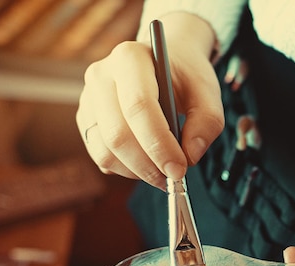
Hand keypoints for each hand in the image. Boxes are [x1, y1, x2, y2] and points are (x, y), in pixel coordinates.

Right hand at [75, 12, 223, 188]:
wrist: (165, 66)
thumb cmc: (186, 78)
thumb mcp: (208, 92)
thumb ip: (207, 123)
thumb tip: (190, 156)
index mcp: (130, 58)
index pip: (138, 106)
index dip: (159, 144)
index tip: (180, 168)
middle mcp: (101, 76)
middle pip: (118, 133)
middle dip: (149, 165)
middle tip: (175, 178)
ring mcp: (88, 99)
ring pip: (105, 150)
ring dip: (138, 172)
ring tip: (164, 173)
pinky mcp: (86, 121)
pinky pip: (101, 157)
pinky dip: (126, 170)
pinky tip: (148, 164)